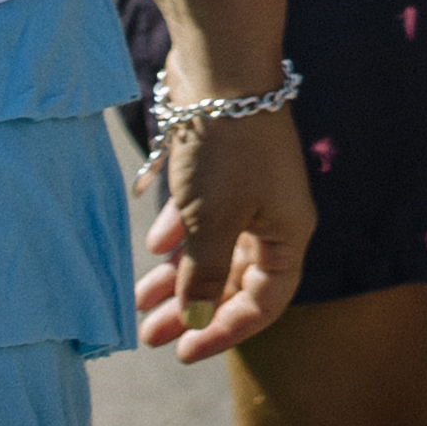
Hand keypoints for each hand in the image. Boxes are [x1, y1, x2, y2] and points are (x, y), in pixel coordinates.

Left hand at [137, 103, 311, 361]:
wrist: (223, 71)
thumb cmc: (226, 152)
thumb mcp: (210, 222)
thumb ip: (201, 276)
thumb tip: (195, 321)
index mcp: (288, 232)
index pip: (266, 300)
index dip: (225, 330)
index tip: (182, 353)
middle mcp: (274, 216)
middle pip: (235, 279)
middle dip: (192, 309)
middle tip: (148, 337)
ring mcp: (250, 193)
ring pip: (214, 250)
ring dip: (178, 277)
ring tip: (138, 302)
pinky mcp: (225, 173)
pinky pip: (204, 219)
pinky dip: (179, 238)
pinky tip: (154, 247)